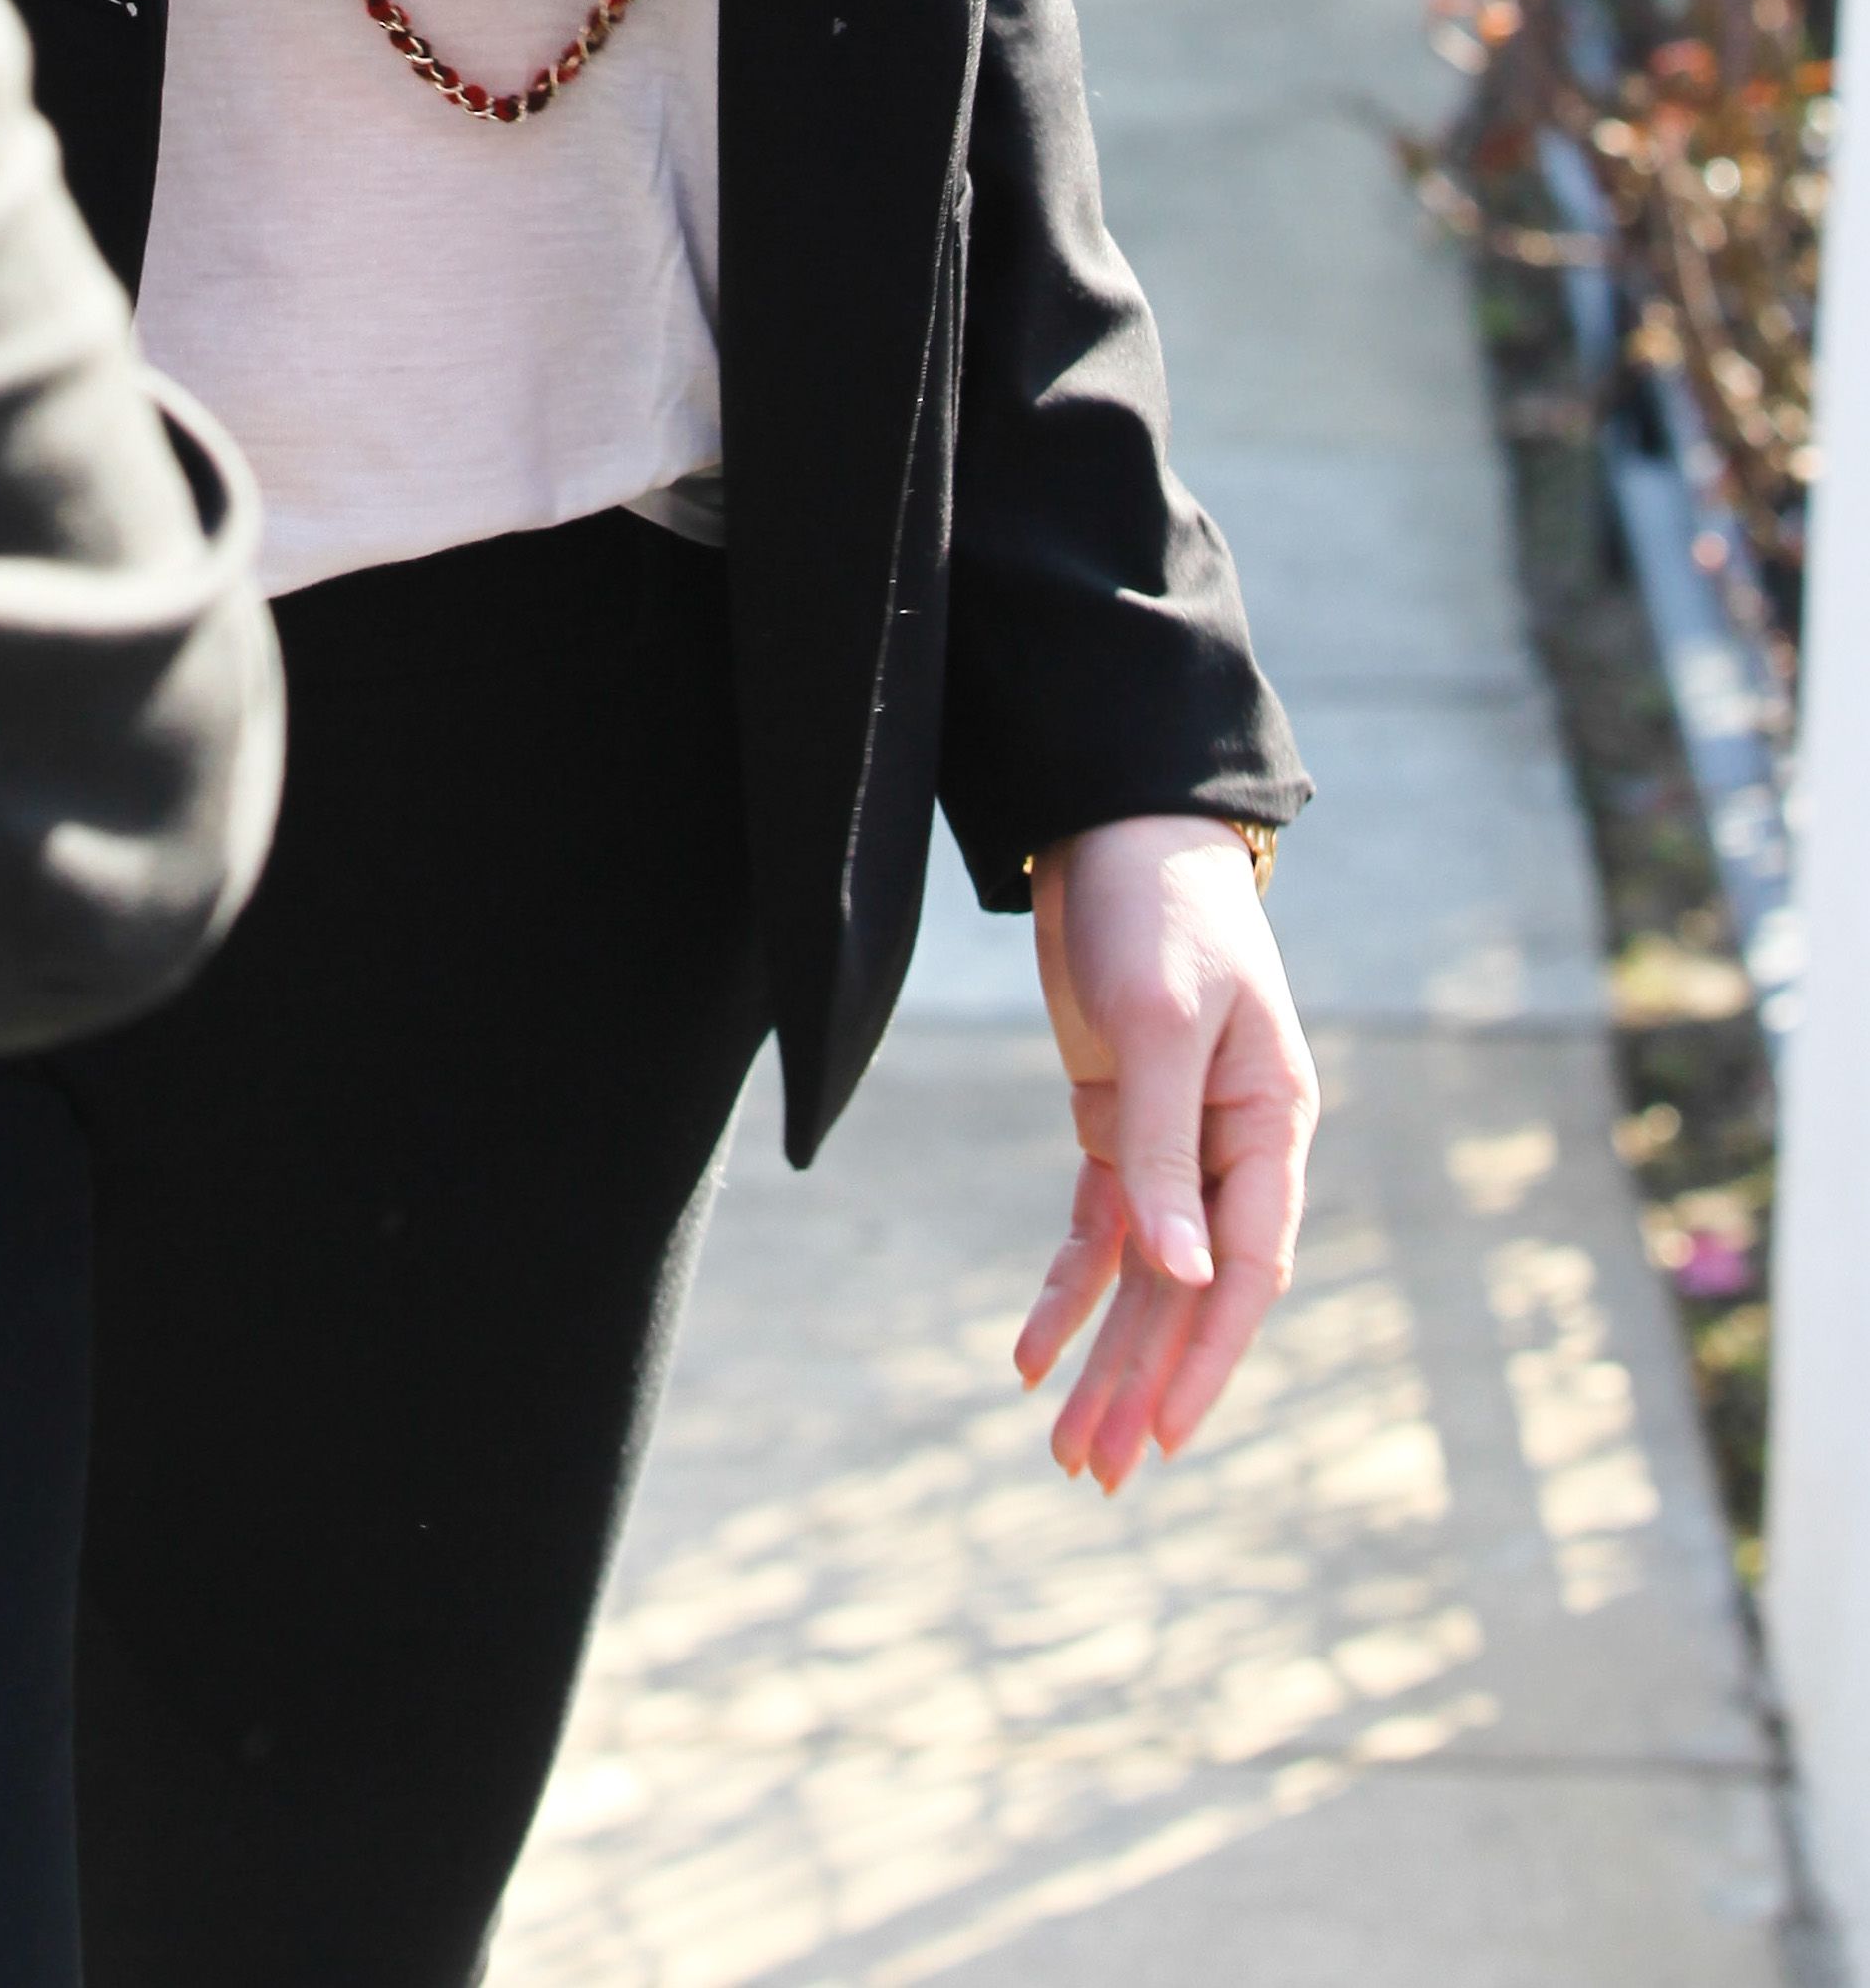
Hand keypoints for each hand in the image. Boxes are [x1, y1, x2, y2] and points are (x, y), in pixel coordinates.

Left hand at [1013, 813, 1316, 1491]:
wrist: (1118, 829)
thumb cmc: (1161, 913)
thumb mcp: (1163, 1024)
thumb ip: (1171, 1147)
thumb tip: (1183, 1272)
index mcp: (1271, 1124)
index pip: (1250, 1266)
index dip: (1210, 1354)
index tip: (1167, 1432)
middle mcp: (1234, 1149)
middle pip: (1193, 1291)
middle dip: (1146, 1383)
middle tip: (1097, 1474)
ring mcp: (1177, 1143)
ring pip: (1147, 1278)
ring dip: (1108, 1359)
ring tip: (1068, 1452)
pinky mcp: (1121, 1126)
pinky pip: (1102, 1232)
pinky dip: (1070, 1293)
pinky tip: (1032, 1358)